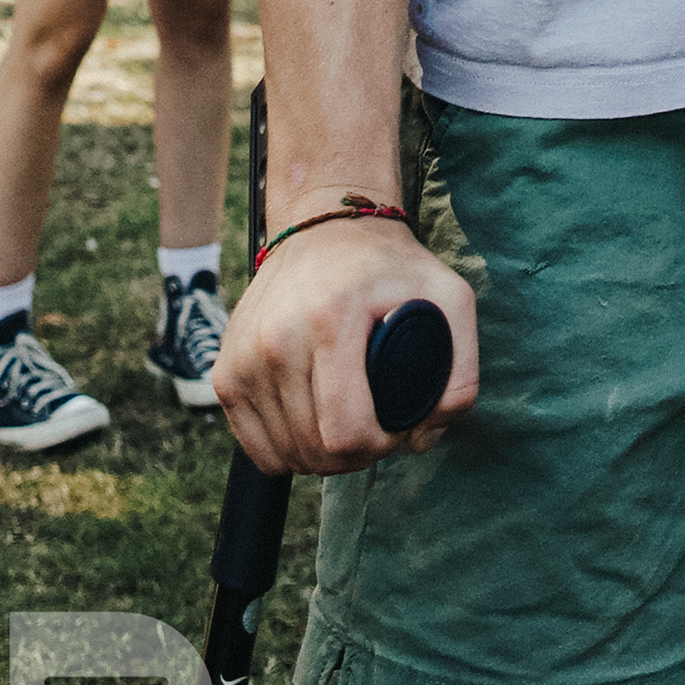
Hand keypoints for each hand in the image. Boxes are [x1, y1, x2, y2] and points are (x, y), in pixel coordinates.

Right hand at [212, 215, 479, 476]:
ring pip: (283, 454)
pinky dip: (285, 450)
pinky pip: (254, 445)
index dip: (379, 447)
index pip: (347, 431)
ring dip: (320, 457)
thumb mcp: (450, 298)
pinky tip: (312, 427)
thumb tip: (424, 439)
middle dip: (354, 456)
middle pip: (314, 450)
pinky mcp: (225, 370)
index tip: (396, 428)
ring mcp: (244, 357)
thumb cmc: (390, 266)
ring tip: (347, 425)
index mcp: (332, 320)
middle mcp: (277, 340)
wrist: (324, 226)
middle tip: (376, 428)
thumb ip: (460, 373)